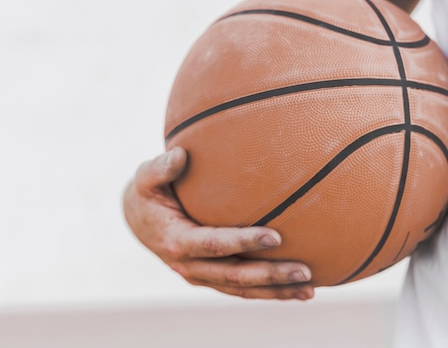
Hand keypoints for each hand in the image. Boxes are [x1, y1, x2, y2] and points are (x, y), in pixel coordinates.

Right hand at [123, 147, 313, 299]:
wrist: (139, 221)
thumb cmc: (148, 194)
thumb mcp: (145, 178)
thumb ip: (159, 168)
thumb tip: (179, 155)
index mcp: (177, 241)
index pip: (214, 244)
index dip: (243, 242)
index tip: (275, 236)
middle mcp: (190, 266)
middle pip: (235, 276)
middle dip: (270, 275)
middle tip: (304, 271)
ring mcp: (202, 276)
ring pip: (242, 289)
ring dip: (275, 291)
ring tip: (309, 288)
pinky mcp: (211, 278)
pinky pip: (242, 289)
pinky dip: (268, 292)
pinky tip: (295, 289)